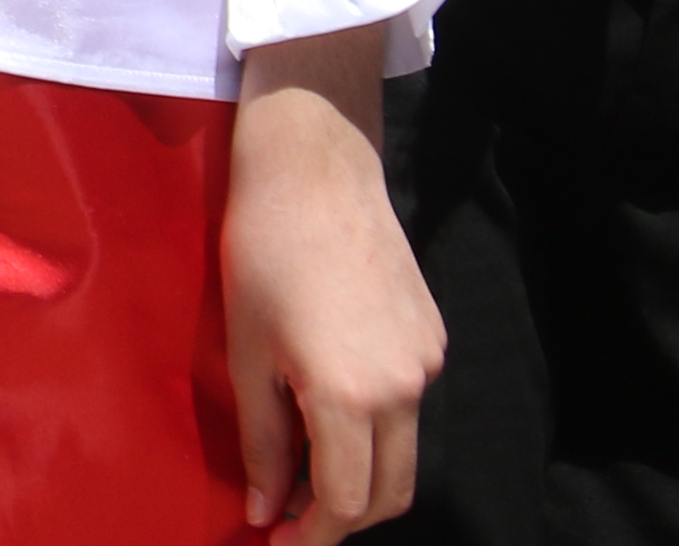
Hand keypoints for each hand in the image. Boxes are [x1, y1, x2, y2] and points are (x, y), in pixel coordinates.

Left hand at [227, 32, 436, 537]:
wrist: (315, 170)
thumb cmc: (262, 251)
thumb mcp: (245, 352)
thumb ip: (264, 441)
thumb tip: (265, 509)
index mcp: (351, 395)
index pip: (348, 502)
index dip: (315, 535)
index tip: (278, 541)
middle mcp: (404, 388)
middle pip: (391, 491)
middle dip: (344, 517)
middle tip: (292, 516)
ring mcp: (426, 363)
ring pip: (405, 451)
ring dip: (361, 473)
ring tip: (304, 466)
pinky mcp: (432, 338)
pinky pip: (409, 405)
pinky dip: (376, 427)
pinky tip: (330, 406)